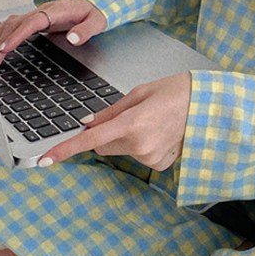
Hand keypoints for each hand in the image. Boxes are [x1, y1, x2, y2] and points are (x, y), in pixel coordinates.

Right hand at [0, 0, 106, 68]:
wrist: (97, 2)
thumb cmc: (96, 12)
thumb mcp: (97, 22)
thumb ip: (86, 31)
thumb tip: (73, 39)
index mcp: (55, 11)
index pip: (31, 23)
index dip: (16, 36)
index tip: (5, 50)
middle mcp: (42, 11)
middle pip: (14, 25)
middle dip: (0, 43)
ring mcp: (37, 15)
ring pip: (10, 25)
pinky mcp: (36, 20)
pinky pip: (13, 26)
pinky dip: (0, 35)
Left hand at [38, 72, 191, 170]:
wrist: (210, 105)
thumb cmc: (178, 91)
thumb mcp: (140, 92)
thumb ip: (111, 111)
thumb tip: (88, 124)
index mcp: (132, 122)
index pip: (90, 140)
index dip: (65, 150)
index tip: (44, 160)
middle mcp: (140, 144)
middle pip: (103, 146)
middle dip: (107, 133)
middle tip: (131, 115)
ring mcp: (151, 157)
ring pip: (121, 151)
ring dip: (127, 138)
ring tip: (152, 121)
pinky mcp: (160, 164)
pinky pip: (138, 156)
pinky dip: (142, 146)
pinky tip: (160, 133)